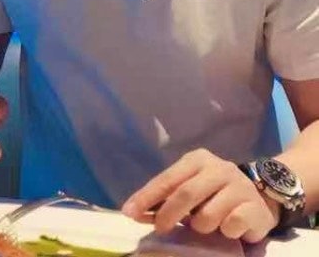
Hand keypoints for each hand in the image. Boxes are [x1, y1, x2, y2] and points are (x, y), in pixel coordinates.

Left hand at [122, 148, 280, 242]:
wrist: (262, 195)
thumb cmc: (215, 192)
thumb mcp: (190, 188)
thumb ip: (166, 198)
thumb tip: (135, 212)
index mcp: (197, 160)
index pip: (167, 178)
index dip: (146, 196)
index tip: (129, 212)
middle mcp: (219, 168)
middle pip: (185, 194)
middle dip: (168, 214)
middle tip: (160, 228)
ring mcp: (239, 187)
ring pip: (207, 216)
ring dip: (200, 226)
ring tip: (206, 224)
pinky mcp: (255, 208)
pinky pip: (230, 226)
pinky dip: (224, 232)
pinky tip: (228, 227)